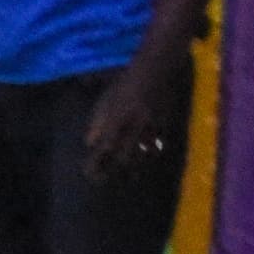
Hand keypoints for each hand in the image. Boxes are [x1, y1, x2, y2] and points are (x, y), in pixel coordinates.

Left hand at [83, 56, 184, 179]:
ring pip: (142, 155)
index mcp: (117, 119)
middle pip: (124, 157)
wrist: (154, 71)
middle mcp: (134, 127)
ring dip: (133, 169)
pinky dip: (150, 156)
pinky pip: (158, 146)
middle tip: (104, 182)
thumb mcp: (105, 100)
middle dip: (113, 172)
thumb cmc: (125, 85)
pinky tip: (146, 162)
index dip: (96, 164)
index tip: (88, 175)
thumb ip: (97, 122)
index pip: (104, 148)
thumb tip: (89, 143)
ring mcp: (151, 128)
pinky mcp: (165, 126)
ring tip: (127, 180)